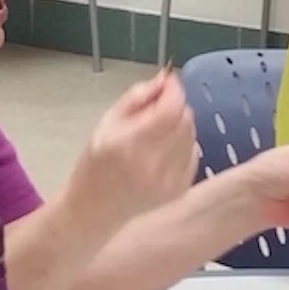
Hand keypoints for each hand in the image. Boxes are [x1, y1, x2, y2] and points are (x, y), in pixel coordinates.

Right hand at [71, 70, 198, 223]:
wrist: (94, 210)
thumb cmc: (95, 165)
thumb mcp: (106, 123)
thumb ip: (136, 98)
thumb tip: (163, 80)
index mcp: (130, 144)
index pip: (170, 109)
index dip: (174, 90)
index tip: (169, 81)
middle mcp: (153, 164)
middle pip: (184, 120)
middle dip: (175, 106)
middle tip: (159, 108)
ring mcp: (168, 180)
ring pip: (192, 136)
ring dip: (180, 126)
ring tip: (158, 132)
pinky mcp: (178, 190)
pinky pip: (194, 154)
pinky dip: (184, 146)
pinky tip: (164, 150)